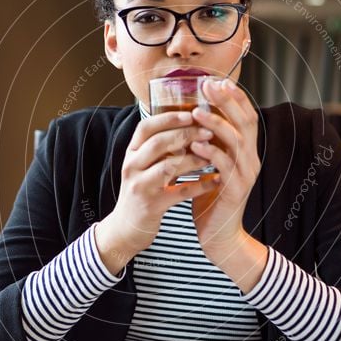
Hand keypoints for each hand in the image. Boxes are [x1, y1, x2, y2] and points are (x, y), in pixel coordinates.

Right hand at [94, 110, 218, 274]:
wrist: (126, 227)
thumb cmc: (141, 191)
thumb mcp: (142, 165)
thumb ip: (159, 147)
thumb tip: (189, 123)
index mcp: (131, 153)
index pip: (146, 128)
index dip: (168, 118)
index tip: (191, 113)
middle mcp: (132, 167)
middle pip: (158, 143)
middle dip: (186, 135)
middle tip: (208, 132)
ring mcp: (140, 187)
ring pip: (168, 167)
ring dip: (193, 159)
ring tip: (212, 156)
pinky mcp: (152, 206)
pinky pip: (180, 193)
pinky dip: (200, 186)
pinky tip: (215, 181)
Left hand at [190, 78, 261, 262]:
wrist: (219, 237)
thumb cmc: (211, 200)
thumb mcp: (213, 166)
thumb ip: (211, 144)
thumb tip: (196, 116)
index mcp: (246, 152)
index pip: (247, 116)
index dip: (234, 97)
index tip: (216, 81)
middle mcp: (251, 160)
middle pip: (246, 122)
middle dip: (228, 102)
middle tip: (209, 86)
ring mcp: (246, 175)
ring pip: (237, 141)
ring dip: (217, 124)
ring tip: (197, 113)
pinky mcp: (236, 190)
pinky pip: (226, 166)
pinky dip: (211, 153)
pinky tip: (196, 145)